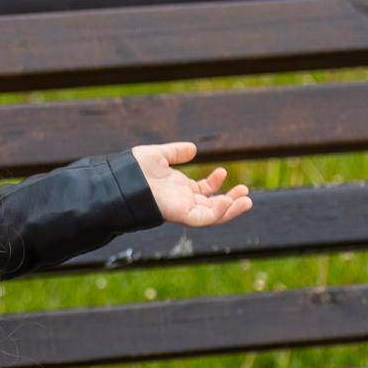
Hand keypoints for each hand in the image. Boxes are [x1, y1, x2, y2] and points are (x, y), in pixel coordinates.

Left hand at [131, 142, 252, 226]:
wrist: (120, 180)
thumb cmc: (133, 170)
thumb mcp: (158, 156)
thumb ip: (175, 152)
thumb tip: (194, 149)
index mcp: (177, 189)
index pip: (202, 191)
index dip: (214, 183)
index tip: (222, 171)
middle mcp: (181, 201)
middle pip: (211, 206)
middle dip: (230, 200)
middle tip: (246, 192)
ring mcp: (181, 209)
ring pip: (212, 215)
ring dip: (231, 209)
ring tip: (247, 200)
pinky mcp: (180, 215)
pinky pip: (203, 218)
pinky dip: (218, 212)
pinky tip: (229, 201)